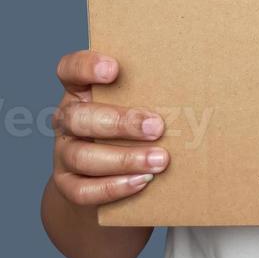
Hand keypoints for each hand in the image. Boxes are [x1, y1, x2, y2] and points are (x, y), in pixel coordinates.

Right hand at [49, 51, 169, 206]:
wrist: (105, 183)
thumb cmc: (131, 132)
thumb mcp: (134, 107)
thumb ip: (149, 95)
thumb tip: (194, 90)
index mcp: (80, 92)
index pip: (70, 70)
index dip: (86, 67)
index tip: (114, 69)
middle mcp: (68, 121)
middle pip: (78, 117)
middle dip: (119, 122)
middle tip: (157, 127)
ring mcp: (64, 154)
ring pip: (82, 156)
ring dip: (124, 158)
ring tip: (160, 160)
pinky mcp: (67, 186)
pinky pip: (83, 190)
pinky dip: (114, 187)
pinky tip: (142, 181)